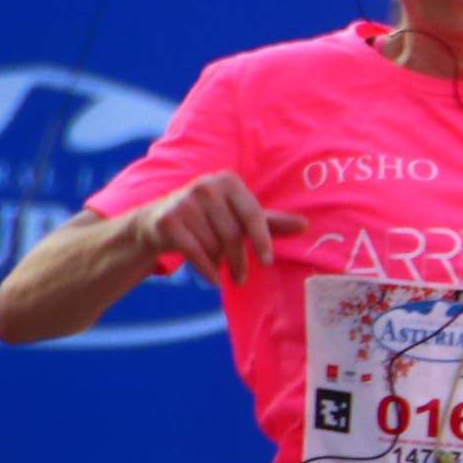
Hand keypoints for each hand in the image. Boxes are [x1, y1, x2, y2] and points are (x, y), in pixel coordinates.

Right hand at [134, 171, 306, 279]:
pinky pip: (196, 253)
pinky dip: (207, 270)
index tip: (267, 262)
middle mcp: (205, 187)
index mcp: (228, 181)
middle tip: (242, 278)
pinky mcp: (168, 221)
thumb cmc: (209, 219)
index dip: (262, 240)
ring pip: (214, 245)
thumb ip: (270, 221)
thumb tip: (305, 225)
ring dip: (219, 262)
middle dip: (239, 260)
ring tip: (219, 265)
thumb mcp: (239, 216)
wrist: (157, 221)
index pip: (253, 215)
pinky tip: (214, 280)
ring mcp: (184, 202)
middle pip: (233, 234)